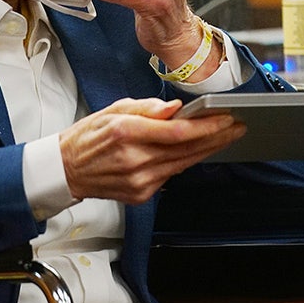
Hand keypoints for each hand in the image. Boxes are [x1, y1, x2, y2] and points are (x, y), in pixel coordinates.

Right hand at [59, 97, 245, 203]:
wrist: (66, 170)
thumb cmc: (88, 137)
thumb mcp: (114, 109)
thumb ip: (147, 107)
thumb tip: (176, 108)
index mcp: (127, 133)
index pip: (178, 132)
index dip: (207, 126)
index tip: (226, 117)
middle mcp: (134, 159)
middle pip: (187, 150)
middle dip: (217, 137)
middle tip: (237, 126)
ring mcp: (138, 181)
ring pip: (184, 164)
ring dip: (209, 150)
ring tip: (227, 136)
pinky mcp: (140, 194)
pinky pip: (171, 175)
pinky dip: (187, 162)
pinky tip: (200, 151)